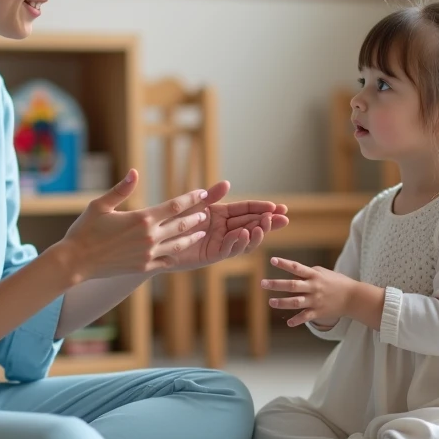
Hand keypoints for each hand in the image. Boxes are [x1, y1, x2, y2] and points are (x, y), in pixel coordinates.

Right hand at [60, 170, 209, 280]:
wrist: (75, 262)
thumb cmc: (85, 230)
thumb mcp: (100, 205)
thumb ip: (121, 189)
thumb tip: (135, 172)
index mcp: (142, 218)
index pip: (174, 206)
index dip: (191, 199)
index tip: (203, 193)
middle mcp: (149, 237)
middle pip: (181, 224)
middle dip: (195, 217)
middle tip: (206, 213)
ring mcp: (147, 254)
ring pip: (177, 244)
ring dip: (191, 237)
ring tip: (200, 232)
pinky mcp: (142, 267)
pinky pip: (165, 260)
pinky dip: (174, 255)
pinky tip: (179, 253)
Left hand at [165, 181, 289, 270]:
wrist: (156, 240)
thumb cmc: (172, 220)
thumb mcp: (194, 204)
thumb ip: (211, 196)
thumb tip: (227, 183)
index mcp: (222, 214)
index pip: (247, 209)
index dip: (263, 208)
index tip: (279, 207)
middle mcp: (224, 228)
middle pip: (251, 224)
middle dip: (268, 221)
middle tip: (283, 218)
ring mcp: (220, 242)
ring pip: (245, 239)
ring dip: (257, 233)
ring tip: (265, 225)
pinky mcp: (213, 255)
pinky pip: (229, 249)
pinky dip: (238, 243)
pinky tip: (246, 234)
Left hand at [264, 257, 363, 327]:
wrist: (353, 297)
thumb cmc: (336, 282)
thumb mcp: (323, 272)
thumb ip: (307, 272)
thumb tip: (293, 272)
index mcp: (314, 275)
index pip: (297, 268)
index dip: (284, 264)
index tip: (272, 260)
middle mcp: (313, 287)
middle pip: (292, 286)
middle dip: (276, 285)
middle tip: (263, 283)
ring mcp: (315, 300)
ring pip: (296, 302)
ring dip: (282, 303)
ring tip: (271, 302)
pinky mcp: (319, 312)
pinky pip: (305, 317)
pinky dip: (297, 320)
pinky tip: (288, 323)